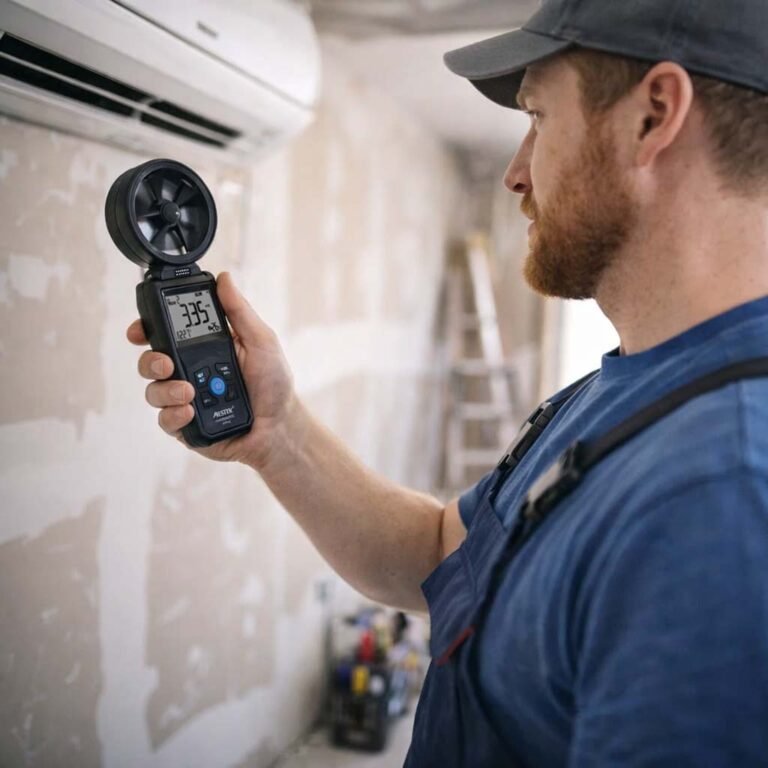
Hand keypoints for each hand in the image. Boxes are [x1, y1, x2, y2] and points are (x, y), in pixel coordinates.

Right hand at [126, 272, 294, 466]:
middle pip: (150, 361)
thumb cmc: (274, 383)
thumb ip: (239, 311)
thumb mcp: (261, 341)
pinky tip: (190, 412)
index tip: (140, 329)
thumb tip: (224, 279)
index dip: (146, 328)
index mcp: (203, 347)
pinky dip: (174, 414)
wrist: (279, 427)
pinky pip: (165, 419)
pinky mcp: (185, 426)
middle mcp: (189, 371)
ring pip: (153, 391)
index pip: (165, 333)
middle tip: (167, 363)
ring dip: (166, 390)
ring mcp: (184, 399)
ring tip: (189, 392)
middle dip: (150, 360)